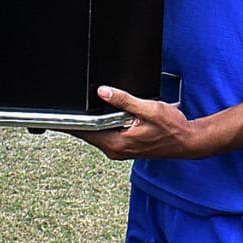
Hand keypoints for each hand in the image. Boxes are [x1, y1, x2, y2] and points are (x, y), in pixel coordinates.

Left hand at [70, 86, 201, 159]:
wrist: (188, 142)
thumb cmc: (172, 128)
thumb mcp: (147, 109)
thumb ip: (124, 101)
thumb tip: (103, 91)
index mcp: (117, 143)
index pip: (85, 133)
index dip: (69, 124)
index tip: (54, 117)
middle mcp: (116, 150)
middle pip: (88, 134)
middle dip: (78, 120)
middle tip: (66, 105)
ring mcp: (120, 150)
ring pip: (97, 134)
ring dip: (91, 122)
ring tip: (84, 107)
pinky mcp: (125, 147)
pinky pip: (107, 135)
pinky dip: (102, 125)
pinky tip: (104, 115)